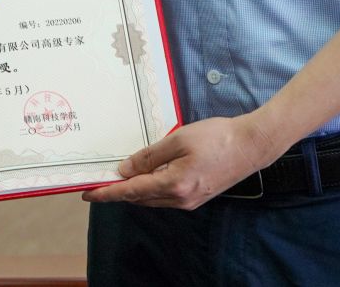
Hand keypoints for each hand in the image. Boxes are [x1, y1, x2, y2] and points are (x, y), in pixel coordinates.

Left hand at [82, 115, 279, 209]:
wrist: (251, 146)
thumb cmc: (217, 138)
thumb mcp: (178, 140)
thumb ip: (149, 156)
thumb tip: (125, 169)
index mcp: (173, 185)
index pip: (131, 191)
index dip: (108, 193)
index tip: (88, 193)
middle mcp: (180, 199)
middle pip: (140, 198)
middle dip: (118, 191)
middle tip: (99, 181)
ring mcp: (189, 201)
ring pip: (152, 199)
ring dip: (135, 190)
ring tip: (119, 177)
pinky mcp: (197, 197)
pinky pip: (165, 197)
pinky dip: (151, 188)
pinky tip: (147, 175)